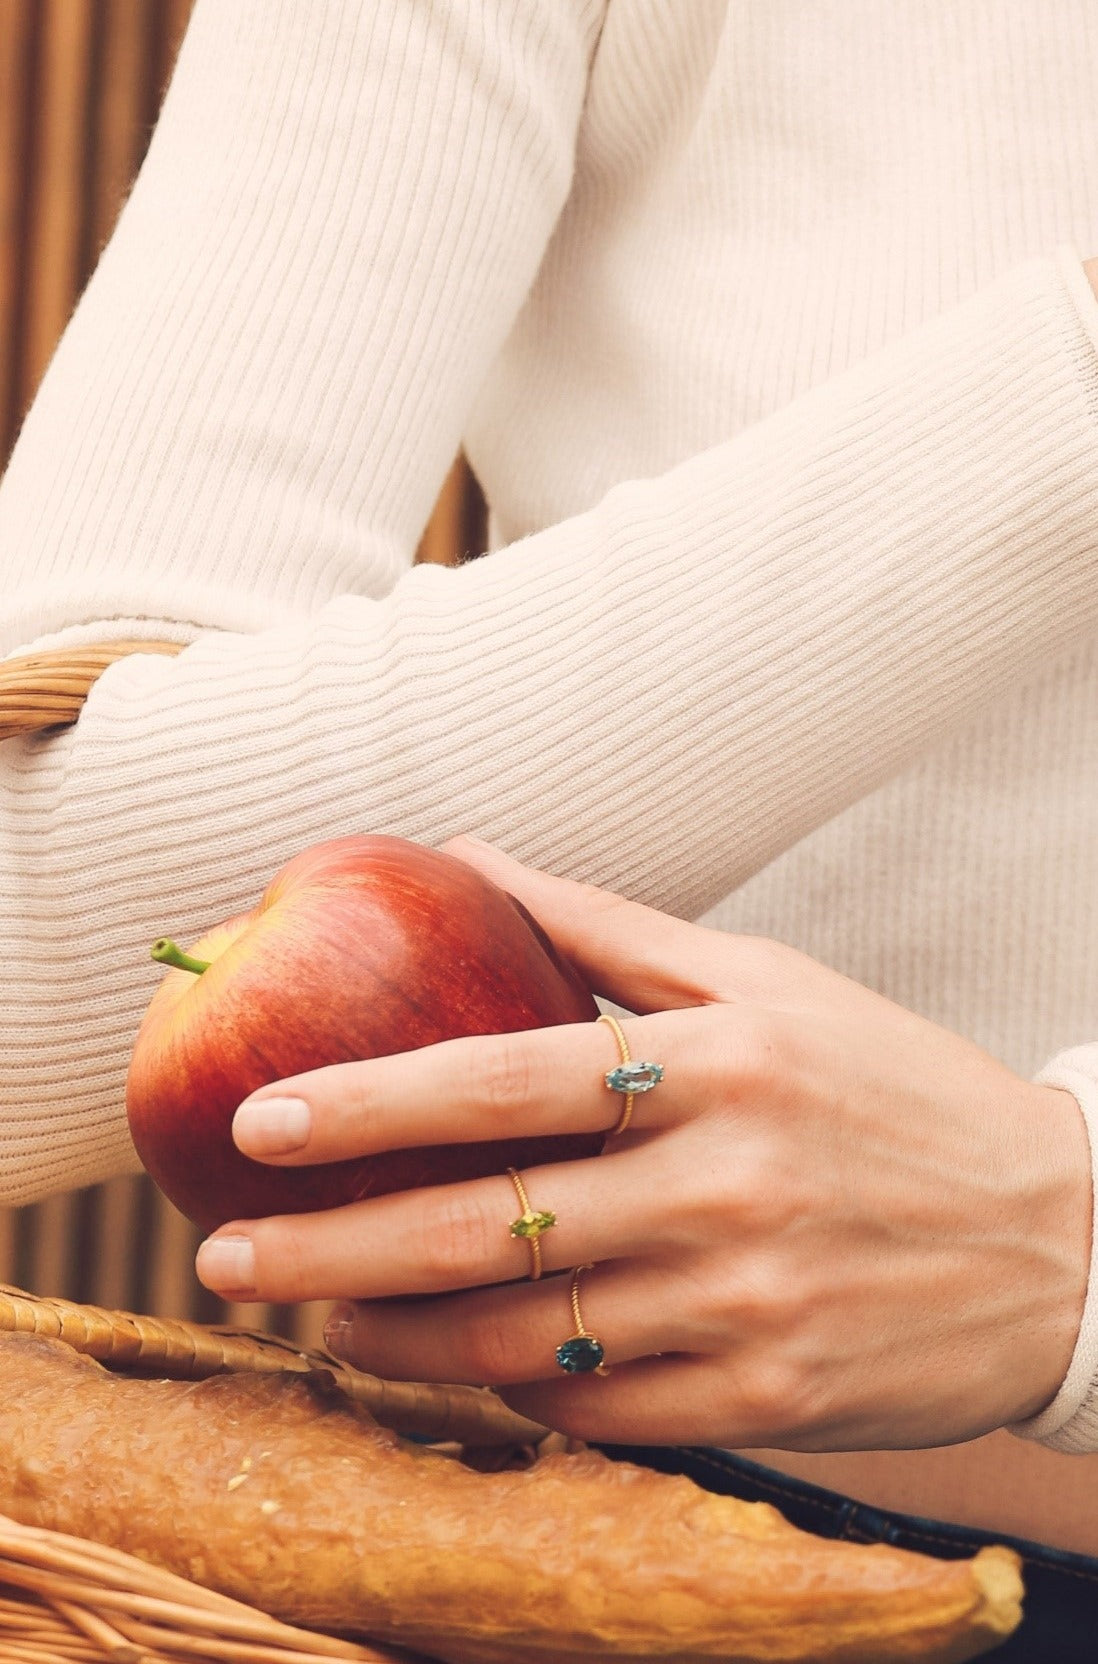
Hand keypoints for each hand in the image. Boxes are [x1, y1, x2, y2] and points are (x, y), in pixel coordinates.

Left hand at [195, 837, 1090, 1450]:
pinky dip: (514, 1391)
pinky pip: (601, 1409)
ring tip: (321, 1317)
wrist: (1059, 1239)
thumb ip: (606, 927)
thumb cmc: (889, 1088)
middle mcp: (726, 1183)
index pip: (507, 1080)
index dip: (371, 1099)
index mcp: (720, 1061)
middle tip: (228, 1253)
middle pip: (485, 1225)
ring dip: (399, 1337)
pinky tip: (459, 1366)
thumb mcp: (768, 981)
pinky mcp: (769, 1403)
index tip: (261, 1119)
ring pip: (523, 1338)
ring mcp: (747, 1304)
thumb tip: (465, 852)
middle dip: (333, 1247)